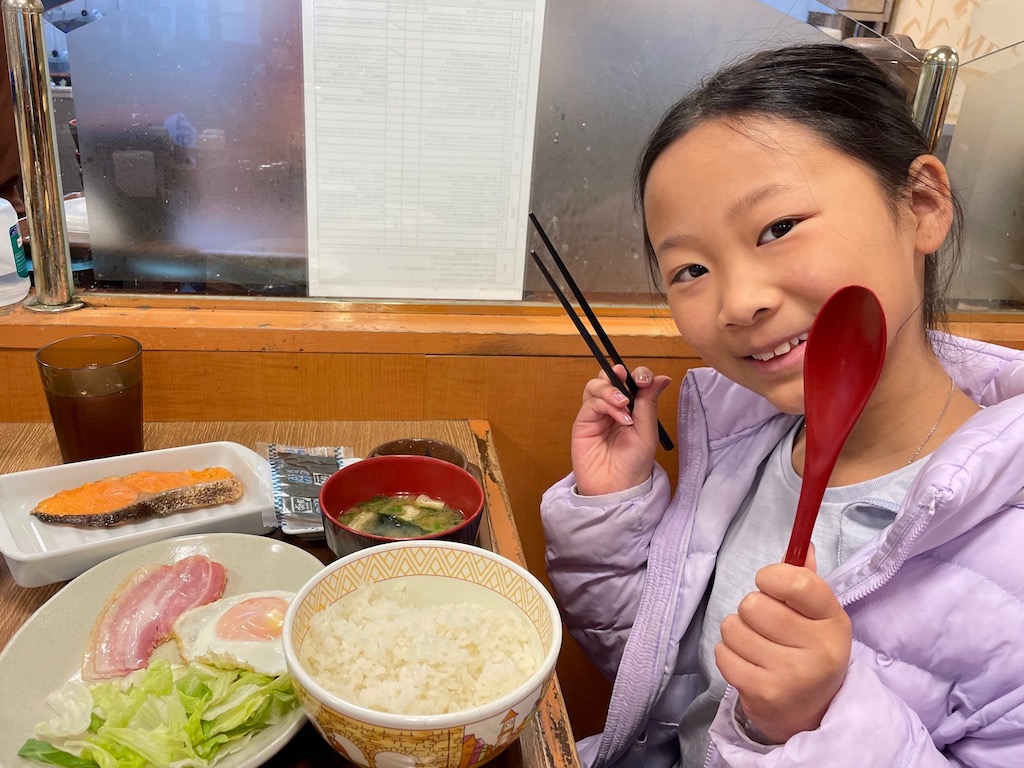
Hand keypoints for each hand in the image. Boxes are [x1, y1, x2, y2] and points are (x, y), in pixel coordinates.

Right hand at [571, 364, 671, 495]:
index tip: (646, 380)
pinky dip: (605, 404)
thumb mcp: (648, 431)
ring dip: (610, 389)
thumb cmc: (634, 464)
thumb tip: (662, 378)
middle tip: (633, 383)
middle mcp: (612, 408)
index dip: (638, 374)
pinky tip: (620, 417)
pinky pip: (591, 403)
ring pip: (596, 385)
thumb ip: (649, 402)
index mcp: (631, 408)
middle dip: (619, 375)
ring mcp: (596, 414)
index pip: (631, 381)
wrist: (617, 488)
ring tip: (624, 403)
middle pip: (609, 377)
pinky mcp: (583, 422)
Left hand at [715, 545, 850, 742]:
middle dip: (751, 610)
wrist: (810, 714)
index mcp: (834, 622)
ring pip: (733, 627)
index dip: (772, 576)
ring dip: (737, 632)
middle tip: (765, 625)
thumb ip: (806, 580)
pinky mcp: (764, 693)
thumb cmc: (808, 652)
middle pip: (754, 604)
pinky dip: (728, 654)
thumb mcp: (817, 617)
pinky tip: (748, 663)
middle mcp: (818, 650)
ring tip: (756, 646)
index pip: (798, 582)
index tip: (768, 583)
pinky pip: (723, 653)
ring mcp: (791, 675)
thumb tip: (804, 545)